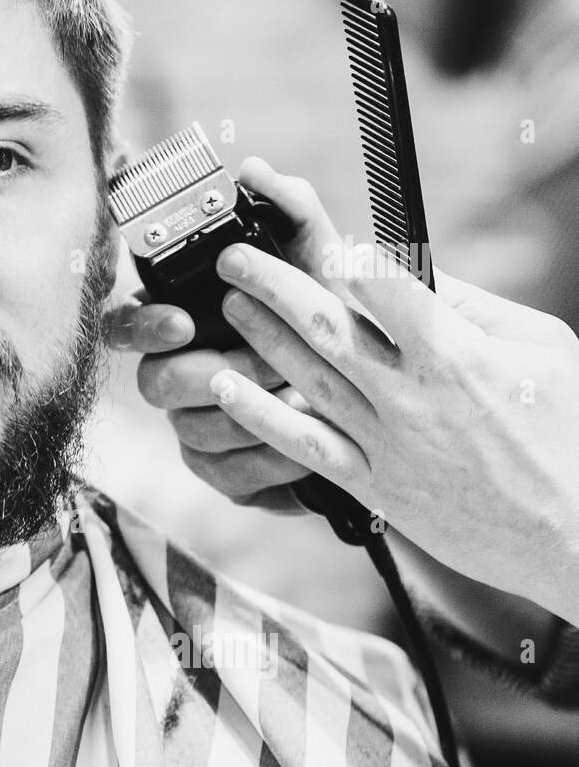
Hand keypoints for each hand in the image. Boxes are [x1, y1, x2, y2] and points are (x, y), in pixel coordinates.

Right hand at [104, 161, 359, 513]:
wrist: (384, 395)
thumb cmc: (336, 317)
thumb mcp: (323, 259)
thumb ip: (291, 208)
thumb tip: (254, 167)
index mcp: (183, 321)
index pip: (125, 324)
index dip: (142, 326)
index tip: (182, 322)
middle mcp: (177, 373)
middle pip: (154, 383)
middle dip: (209, 375)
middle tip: (260, 367)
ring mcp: (194, 426)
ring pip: (192, 432)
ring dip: (248, 417)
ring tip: (300, 401)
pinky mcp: (222, 473)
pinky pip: (226, 475)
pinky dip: (268, 461)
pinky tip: (305, 448)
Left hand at [208, 159, 578, 626]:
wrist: (573, 535)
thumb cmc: (570, 431)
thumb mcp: (544, 347)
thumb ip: (473, 307)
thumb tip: (416, 269)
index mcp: (458, 355)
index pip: (389, 289)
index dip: (347, 257)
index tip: (316, 232)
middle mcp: (412, 397)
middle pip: (327, 328)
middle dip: (274, 285)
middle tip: (234, 257)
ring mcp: (387, 444)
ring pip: (305, 379)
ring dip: (259, 336)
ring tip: (228, 302)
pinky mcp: (372, 484)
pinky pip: (302, 445)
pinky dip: (259, 414)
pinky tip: (223, 387)